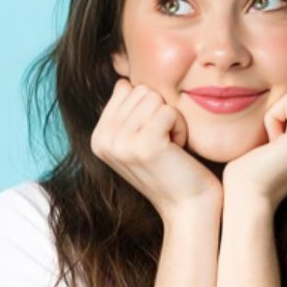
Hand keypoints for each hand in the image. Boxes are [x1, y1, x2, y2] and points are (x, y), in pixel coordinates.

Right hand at [91, 78, 222, 220]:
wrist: (188, 206)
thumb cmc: (171, 168)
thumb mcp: (137, 139)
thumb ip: (125, 111)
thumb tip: (123, 80)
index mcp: (98, 137)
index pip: (126, 89)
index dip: (148, 109)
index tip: (152, 138)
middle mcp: (103, 140)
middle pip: (140, 90)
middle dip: (160, 112)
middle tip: (163, 144)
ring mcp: (121, 144)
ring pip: (155, 98)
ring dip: (171, 120)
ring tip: (169, 147)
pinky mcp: (144, 146)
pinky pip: (169, 111)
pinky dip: (180, 127)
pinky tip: (177, 150)